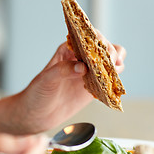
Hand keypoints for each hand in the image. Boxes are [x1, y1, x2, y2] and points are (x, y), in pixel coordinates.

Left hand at [0, 31, 125, 133]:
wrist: (36, 115)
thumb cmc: (36, 94)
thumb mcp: (46, 80)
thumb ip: (63, 70)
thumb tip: (82, 67)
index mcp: (67, 50)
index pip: (87, 38)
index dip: (99, 41)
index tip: (103, 51)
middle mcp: (80, 58)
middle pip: (103, 48)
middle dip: (111, 52)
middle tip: (113, 63)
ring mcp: (88, 73)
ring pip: (110, 62)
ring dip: (117, 64)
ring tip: (115, 73)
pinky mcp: (93, 88)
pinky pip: (109, 80)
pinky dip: (115, 81)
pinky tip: (113, 86)